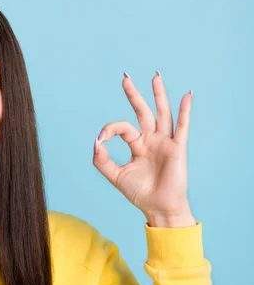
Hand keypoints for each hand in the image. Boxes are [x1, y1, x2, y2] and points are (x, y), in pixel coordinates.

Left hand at [92, 71, 195, 227]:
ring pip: (161, 113)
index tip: (102, 139)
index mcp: (137, 145)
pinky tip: (186, 95)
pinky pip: (182, 126)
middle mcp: (151, 140)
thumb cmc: (139, 193)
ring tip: (155, 76)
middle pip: (142, 111)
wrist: (158, 208)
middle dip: (133, 95)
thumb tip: (96, 141)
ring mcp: (165, 142)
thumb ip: (102, 160)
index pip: (123, 128)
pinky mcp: (177, 148)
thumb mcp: (115, 176)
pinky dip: (184, 111)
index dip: (110, 129)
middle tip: (125, 77)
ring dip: (158, 95)